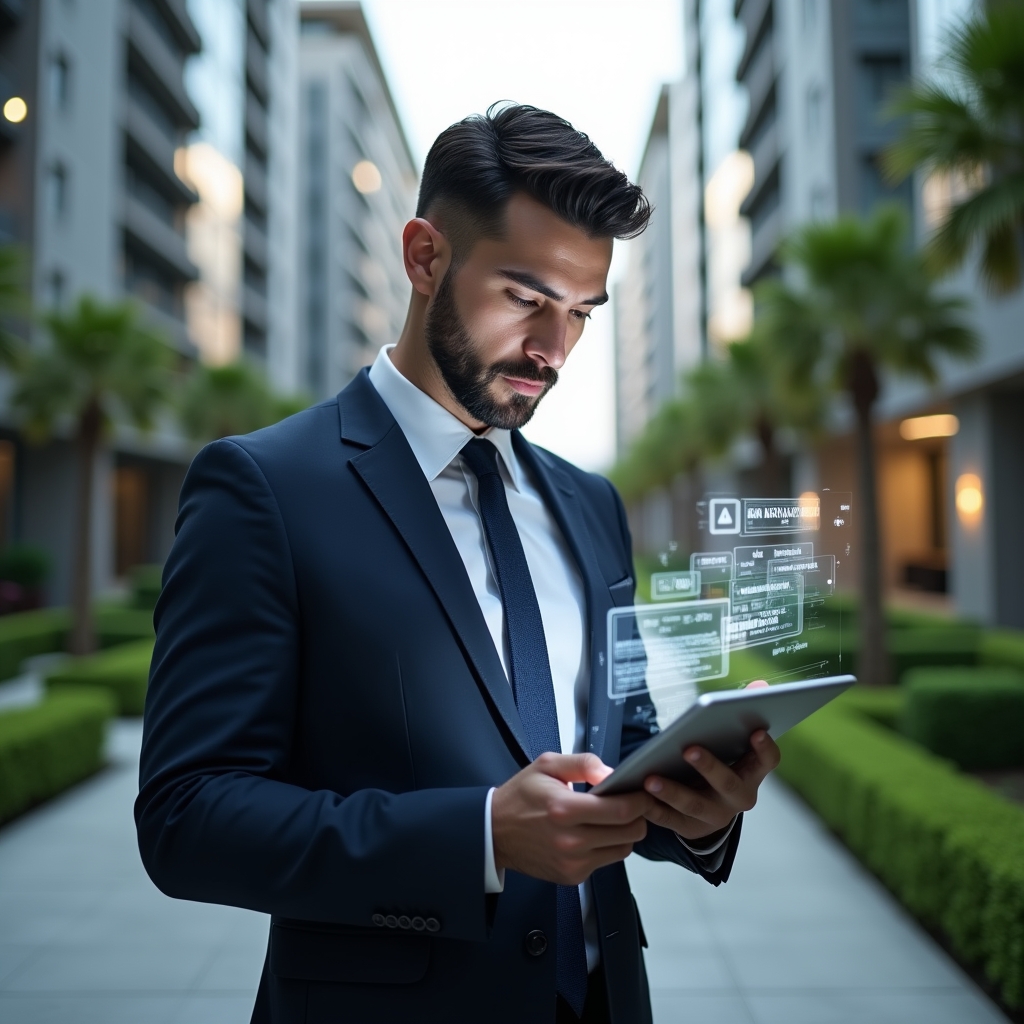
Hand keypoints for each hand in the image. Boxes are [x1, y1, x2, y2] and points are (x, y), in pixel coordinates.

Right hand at [491, 752, 651, 885]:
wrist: (494, 832)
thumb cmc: (520, 797)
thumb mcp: (547, 765)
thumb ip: (583, 763)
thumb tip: (612, 774)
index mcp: (564, 809)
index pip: (621, 811)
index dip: (640, 800)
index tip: (642, 791)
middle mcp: (571, 841)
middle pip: (630, 832)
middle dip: (638, 815)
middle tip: (632, 803)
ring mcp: (572, 863)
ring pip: (623, 849)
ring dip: (626, 832)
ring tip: (613, 818)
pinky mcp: (572, 876)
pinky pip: (606, 861)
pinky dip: (608, 846)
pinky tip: (595, 833)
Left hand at [641, 680, 780, 841]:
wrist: (710, 811)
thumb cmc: (723, 764)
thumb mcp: (734, 743)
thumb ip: (745, 711)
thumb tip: (761, 684)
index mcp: (752, 773)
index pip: (767, 762)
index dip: (765, 748)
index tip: (757, 731)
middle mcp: (737, 797)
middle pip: (728, 784)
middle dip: (709, 767)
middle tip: (689, 749)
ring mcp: (714, 814)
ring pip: (693, 805)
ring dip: (672, 792)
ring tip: (650, 778)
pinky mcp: (688, 827)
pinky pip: (668, 819)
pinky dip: (652, 808)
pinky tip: (637, 794)